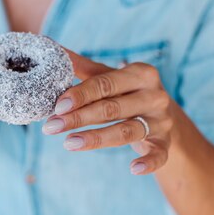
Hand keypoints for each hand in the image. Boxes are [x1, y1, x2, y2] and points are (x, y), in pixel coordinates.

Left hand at [42, 54, 174, 174]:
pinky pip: (159, 154)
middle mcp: (154, 96)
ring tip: (69, 144)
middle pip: (112, 108)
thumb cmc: (126, 92)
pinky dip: (148, 162)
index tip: (58, 106)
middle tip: (51, 126)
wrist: (163, 113)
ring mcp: (161, 120)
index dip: (80, 95)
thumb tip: (48, 45)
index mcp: (140, 74)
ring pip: (126, 131)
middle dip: (79, 118)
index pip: (105, 84)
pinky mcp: (165, 143)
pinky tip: (133, 169)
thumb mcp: (108, 77)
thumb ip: (80, 66)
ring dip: (97, 138)